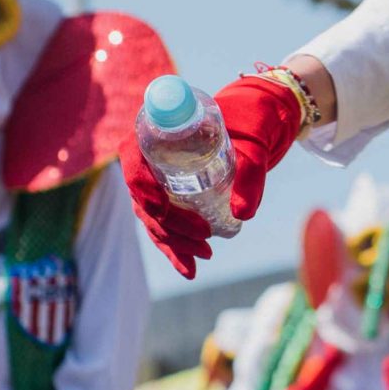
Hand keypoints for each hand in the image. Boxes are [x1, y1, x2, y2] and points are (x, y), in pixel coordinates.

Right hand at [121, 73, 306, 278]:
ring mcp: (156, 180)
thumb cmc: (249, 122)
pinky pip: (165, 226)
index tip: (164, 209)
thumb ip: (250, 173)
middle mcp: (148, 159)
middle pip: (144, 200)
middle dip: (170, 227)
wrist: (254, 119)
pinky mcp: (169, 196)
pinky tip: (189, 269)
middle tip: (205, 237)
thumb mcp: (254, 143)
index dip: (144, 191)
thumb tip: (242, 214)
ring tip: (204, 255)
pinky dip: (175, 249)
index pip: (134, 166)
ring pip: (153, 219)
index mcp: (155, 133)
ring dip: (174, 243)